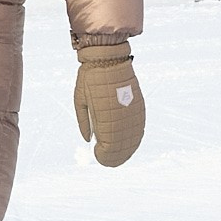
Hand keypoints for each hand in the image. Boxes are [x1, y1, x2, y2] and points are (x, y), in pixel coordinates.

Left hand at [73, 42, 143, 166]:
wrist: (108, 58)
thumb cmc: (90, 78)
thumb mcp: (80, 99)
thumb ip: (84, 121)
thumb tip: (89, 140)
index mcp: (106, 115)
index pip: (108, 144)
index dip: (104, 154)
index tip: (97, 156)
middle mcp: (123, 116)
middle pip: (123, 144)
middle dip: (115, 156)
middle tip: (107, 161)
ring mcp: (134, 111)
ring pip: (134, 137)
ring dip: (128, 149)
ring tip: (119, 156)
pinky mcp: (140, 106)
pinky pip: (140, 127)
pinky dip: (135, 138)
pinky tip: (131, 143)